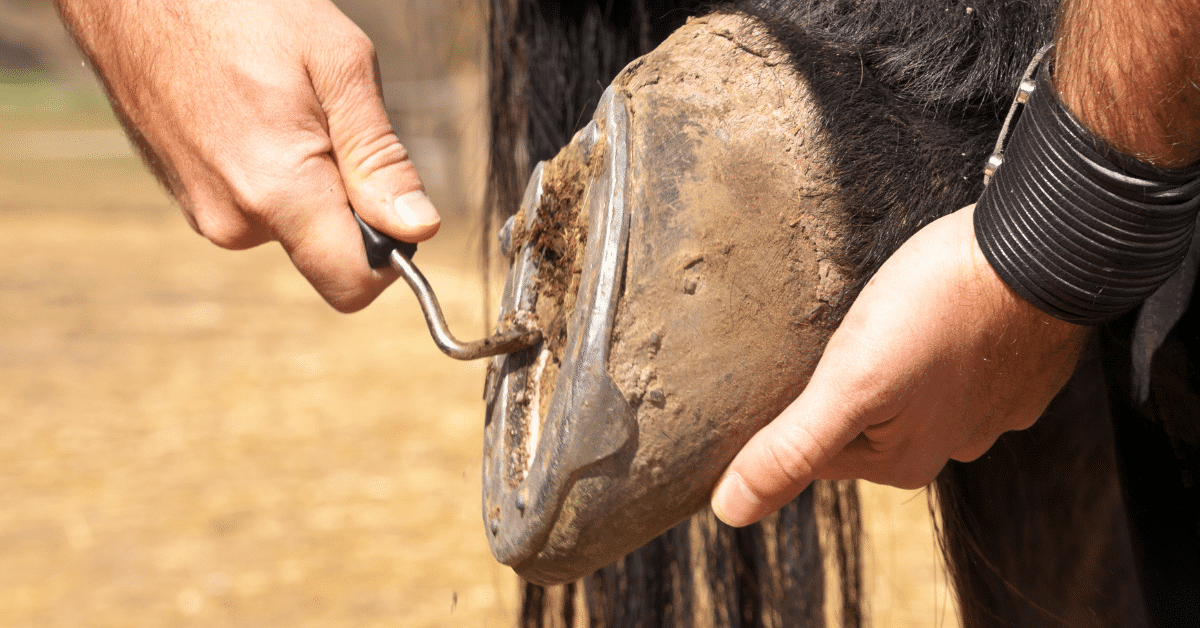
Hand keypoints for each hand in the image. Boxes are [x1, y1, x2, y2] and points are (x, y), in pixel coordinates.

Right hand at [56, 0, 439, 311]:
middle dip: (348, 199)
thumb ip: (380, 157)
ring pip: (292, 223)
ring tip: (282, 105)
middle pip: (326, 250)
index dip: (390, 255)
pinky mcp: (188, 199)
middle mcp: (235, 222)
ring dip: (309, 178)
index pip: (352, 285)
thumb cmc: (240, 8)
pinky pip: (256, 205)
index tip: (393, 203)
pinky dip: (272, 171)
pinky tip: (254, 112)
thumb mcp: (339, 65)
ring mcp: (204, 213)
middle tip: (326, 120)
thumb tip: (419, 229)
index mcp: (278, 194)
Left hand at [711, 205, 1087, 526]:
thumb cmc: (939, 312)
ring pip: (909, 387)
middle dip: (837, 382)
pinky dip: (931, 337)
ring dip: (886, 357)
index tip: (767, 373)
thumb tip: (731, 510)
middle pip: (862, 419)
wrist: (1040, 250)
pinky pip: (952, 358)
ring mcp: (987, 403)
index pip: (813, 449)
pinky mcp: (1011, 361)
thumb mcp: (849, 384)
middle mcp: (950, 444)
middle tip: (822, 333)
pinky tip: (924, 309)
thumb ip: (791, 448)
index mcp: (901, 461)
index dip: (783, 412)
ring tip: (875, 316)